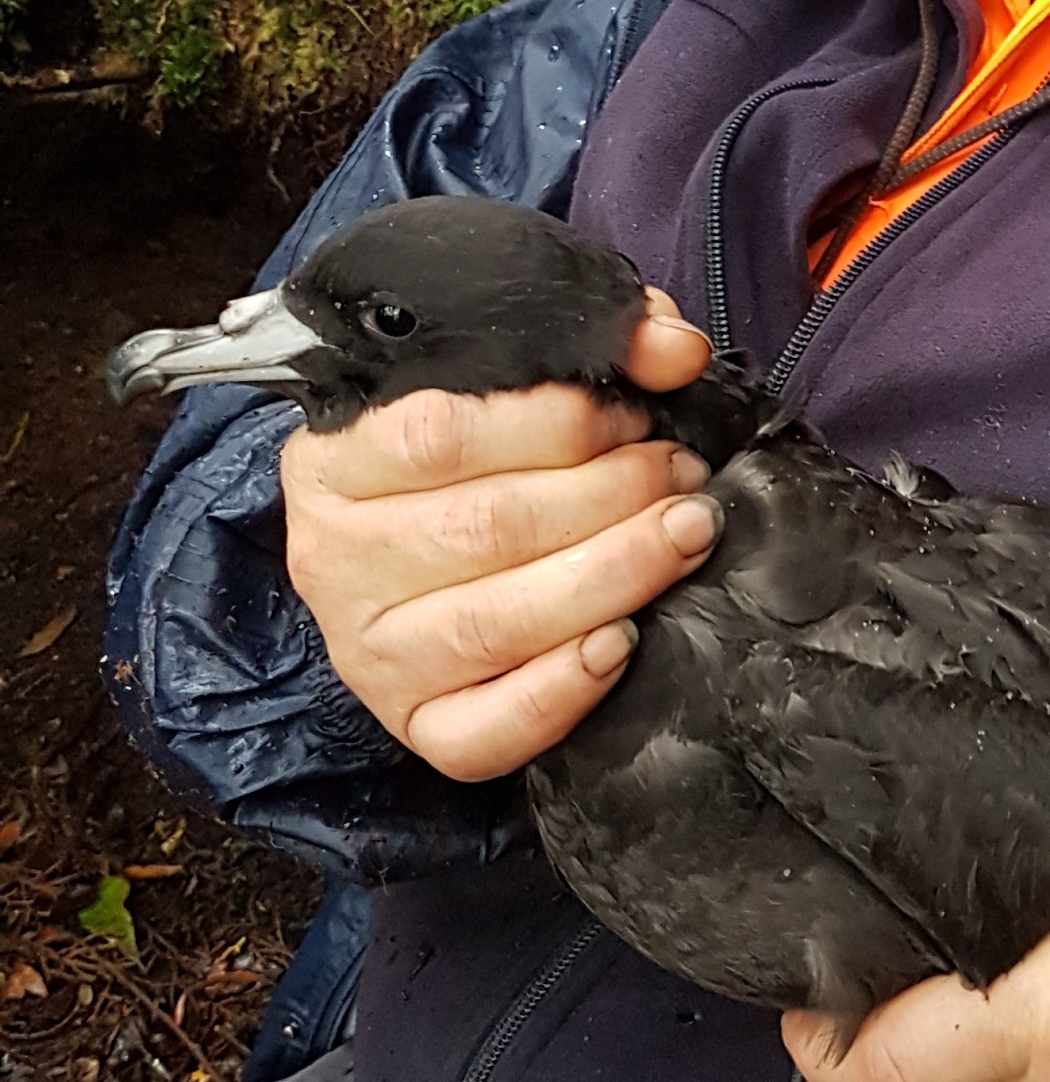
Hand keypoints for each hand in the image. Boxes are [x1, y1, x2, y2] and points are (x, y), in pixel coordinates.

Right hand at [280, 290, 720, 782]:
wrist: (399, 560)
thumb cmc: (464, 463)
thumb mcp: (499, 386)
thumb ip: (591, 348)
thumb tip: (674, 348)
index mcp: (335, 459)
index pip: (441, 433)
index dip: (559, 422)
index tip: (637, 414)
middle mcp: (335, 557)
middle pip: (485, 529)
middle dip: (611, 497)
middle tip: (681, 478)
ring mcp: (367, 651)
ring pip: (494, 625)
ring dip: (612, 576)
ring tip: (683, 537)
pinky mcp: (410, 723)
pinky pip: (480, 733)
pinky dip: (560, 693)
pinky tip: (622, 645)